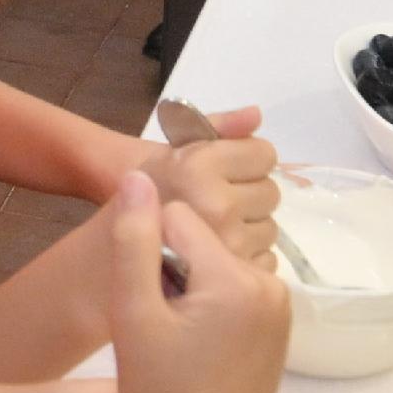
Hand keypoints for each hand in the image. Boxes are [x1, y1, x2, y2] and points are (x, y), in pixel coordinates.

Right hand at [97, 174, 288, 392]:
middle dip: (176, 268)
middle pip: (208, 242)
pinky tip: (195, 352)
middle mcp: (273, 288)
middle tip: (160, 325)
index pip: (181, 219)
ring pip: (222, 268)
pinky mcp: (281, 337)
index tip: (145, 298)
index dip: (150, 251)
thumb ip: (133, 238)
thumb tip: (139, 178)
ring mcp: (283, 315)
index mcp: (240, 279)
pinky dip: (214, 311)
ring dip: (195, 289)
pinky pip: (241, 296)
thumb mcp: (132, 311)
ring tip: (177, 341)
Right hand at [142, 102, 278, 270]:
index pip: (264, 154)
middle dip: (248, 194)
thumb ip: (218, 126)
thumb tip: (256, 114)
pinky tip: (220, 255)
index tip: (223, 172)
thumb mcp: (175, 149)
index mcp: (198, 169)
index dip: (246, 159)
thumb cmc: (153, 189)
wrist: (121, 246)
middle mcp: (217, 205)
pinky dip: (248, 257)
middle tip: (217, 203)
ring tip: (217, 231)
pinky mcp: (240, 278)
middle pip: (270, 192)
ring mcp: (230, 245)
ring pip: (270, 228)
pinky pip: (266, 259)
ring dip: (249, 227)